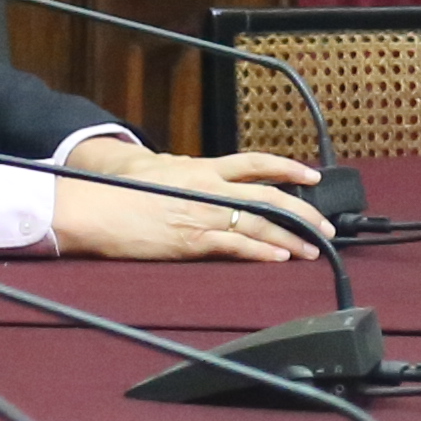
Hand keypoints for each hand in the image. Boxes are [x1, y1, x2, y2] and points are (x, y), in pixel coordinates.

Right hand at [54, 137, 327, 255]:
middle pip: (269, 196)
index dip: (288, 168)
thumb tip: (188, 165)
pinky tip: (280, 258)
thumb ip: (181, 169)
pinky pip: (237, 245)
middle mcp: (210, 189)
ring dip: (291, 238)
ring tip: (312, 249)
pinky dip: (262, 251)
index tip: (313, 176)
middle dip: (303, 212)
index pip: (256, 163)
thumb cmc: (119, 191)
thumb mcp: (156, 170)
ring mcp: (204, 215)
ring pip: (260, 223)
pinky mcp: (193, 241)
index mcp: (203, 169)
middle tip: (325, 225)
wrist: (96, 209)